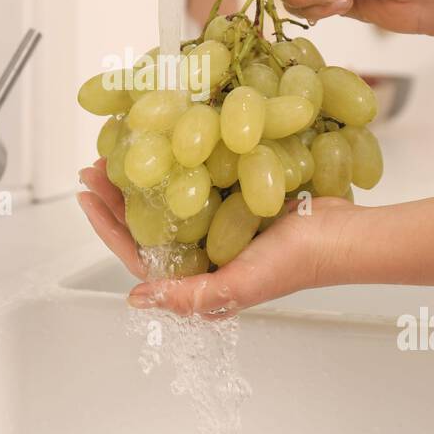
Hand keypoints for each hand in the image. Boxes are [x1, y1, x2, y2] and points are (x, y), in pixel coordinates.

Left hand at [77, 159, 360, 316]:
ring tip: (120, 145)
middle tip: (95, 162)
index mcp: (197, 277)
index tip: (86, 194)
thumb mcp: (238, 287)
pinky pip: (199, 176)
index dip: (107, 226)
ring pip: (168, 195)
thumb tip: (136, 298)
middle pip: (147, 221)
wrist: (347, 233)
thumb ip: (190, 297)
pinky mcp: (238, 196)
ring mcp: (220, 223)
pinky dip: (180, 156)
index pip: (137, 253)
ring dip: (144, 172)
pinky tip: (168, 136)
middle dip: (118, 193)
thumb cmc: (299, 263)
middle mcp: (203, 251)